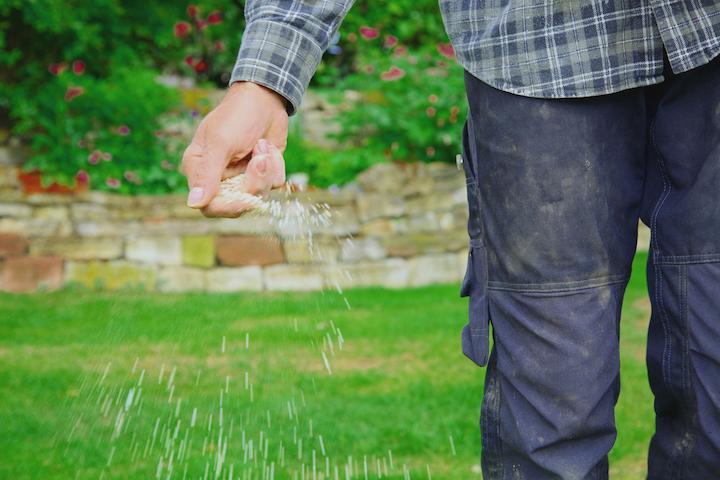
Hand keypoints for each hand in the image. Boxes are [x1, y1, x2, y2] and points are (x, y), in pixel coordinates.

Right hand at [181, 81, 288, 215]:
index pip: (209, 206)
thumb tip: (193, 204)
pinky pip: (274, 184)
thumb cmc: (237, 116)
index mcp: (200, 170)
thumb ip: (207, 174)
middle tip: (260, 158)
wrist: (264, 98)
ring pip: (260, 195)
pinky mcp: (261, 173)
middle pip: (238, 203)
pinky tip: (269, 147)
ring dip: (267, 170)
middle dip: (254, 182)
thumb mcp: (221, 143)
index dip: (229, 208)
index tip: (246, 199)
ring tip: (263, 146)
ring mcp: (242, 176)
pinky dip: (276, 166)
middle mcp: (219, 177)